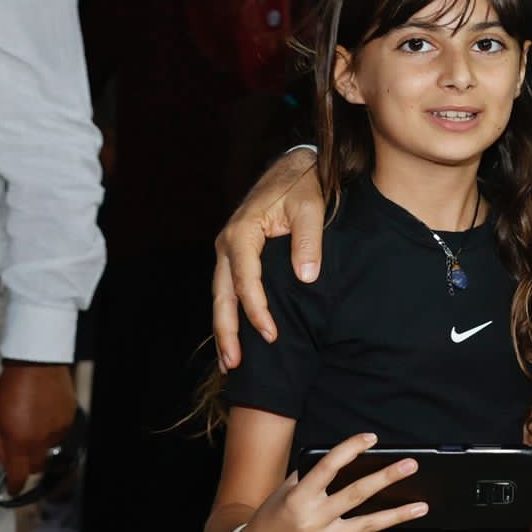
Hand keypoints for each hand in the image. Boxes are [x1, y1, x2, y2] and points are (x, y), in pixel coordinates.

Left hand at [0, 362, 76, 492]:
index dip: (16, 487)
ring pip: (52, 453)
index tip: (13, 491)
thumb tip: (4, 462)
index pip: (19, 476)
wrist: (36, 367)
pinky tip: (45, 422)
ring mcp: (59, 432)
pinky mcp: (70, 422)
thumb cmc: (8, 391)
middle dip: (29, 467)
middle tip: (21, 458)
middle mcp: (41, 442)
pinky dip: (53, 436)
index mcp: (18, 443)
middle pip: (38, 468)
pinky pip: (62, 438)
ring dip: (42, 450)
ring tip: (34, 434)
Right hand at [212, 148, 324, 370]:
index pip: (245, 280)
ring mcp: (227, 249)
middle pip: (222, 295)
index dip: (257, 311)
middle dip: (227, 332)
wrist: (294, 166)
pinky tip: (235, 338)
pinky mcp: (235, 254)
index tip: (272, 335)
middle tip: (235, 365)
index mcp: (242, 232)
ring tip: (230, 364)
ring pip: (220, 295)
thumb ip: (309, 241)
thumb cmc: (304, 186)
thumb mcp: (311, 208)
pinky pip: (228, 289)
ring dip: (224, 329)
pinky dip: (230, 313)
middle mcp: (227, 243)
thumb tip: (307, 277)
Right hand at [234, 433, 424, 531]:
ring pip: (367, 525)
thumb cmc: (272, 518)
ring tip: (421, 506)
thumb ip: (312, 477)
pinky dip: (367, 529)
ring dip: (397, 515)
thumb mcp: (285, 492)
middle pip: (356, 494)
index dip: (350, 449)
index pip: (328, 467)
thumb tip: (348, 461)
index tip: (372, 438)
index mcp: (298, 497)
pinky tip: (380, 521)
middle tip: (411, 465)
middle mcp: (311, 519)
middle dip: (386, 478)